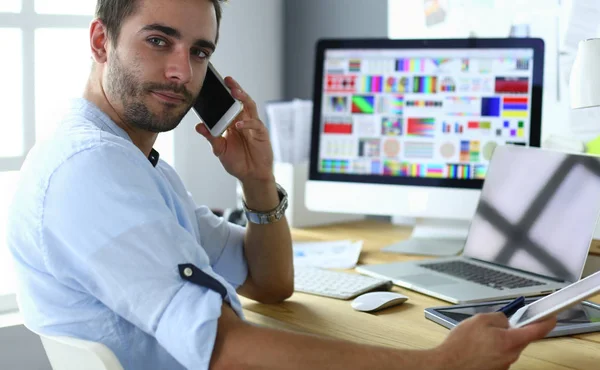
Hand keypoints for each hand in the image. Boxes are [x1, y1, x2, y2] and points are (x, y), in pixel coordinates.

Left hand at [195, 77, 273, 183]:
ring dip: (243, 98)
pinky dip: (247, 123)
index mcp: (233, 122)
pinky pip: (255, 125)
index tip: (214, 84)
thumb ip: (211, 137)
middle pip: (241, 100)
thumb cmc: (237, 161)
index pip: (229, 104)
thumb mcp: (220, 149)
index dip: (224, 93)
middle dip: (235, 89)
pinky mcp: (261, 134)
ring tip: (235, 92)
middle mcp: (244, 120)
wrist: (251, 175)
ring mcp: (254, 126)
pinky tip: (239, 125)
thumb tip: (198, 126)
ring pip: (250, 107)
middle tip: (227, 80)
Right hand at [433, 312, 555, 369]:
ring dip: (497, 341)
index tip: (551, 317)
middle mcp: (511, 355)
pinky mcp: (496, 369)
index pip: (537, 330)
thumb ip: (499, 317)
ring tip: (478, 339)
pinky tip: (476, 348)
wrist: (448, 364)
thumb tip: (506, 320)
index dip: (546, 321)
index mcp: (510, 340)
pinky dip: (490, 350)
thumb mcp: (480, 320)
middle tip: (494, 325)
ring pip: (507, 347)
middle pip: (520, 339)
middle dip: (510, 330)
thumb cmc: (461, 345)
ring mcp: (504, 364)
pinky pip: (498, 355)